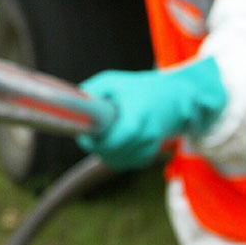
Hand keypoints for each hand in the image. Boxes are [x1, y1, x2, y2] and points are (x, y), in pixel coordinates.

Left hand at [77, 57, 226, 170]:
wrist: (173, 99)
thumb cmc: (138, 88)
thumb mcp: (113, 81)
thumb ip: (92, 90)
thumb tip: (72, 102)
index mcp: (139, 114)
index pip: (120, 138)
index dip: (99, 141)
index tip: (85, 135)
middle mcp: (148, 134)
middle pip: (115, 152)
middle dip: (96, 147)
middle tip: (88, 135)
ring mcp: (150, 147)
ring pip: (118, 161)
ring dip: (103, 153)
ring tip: (100, 136)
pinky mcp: (148, 156)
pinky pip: (124, 163)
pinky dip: (113, 156)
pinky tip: (111, 143)